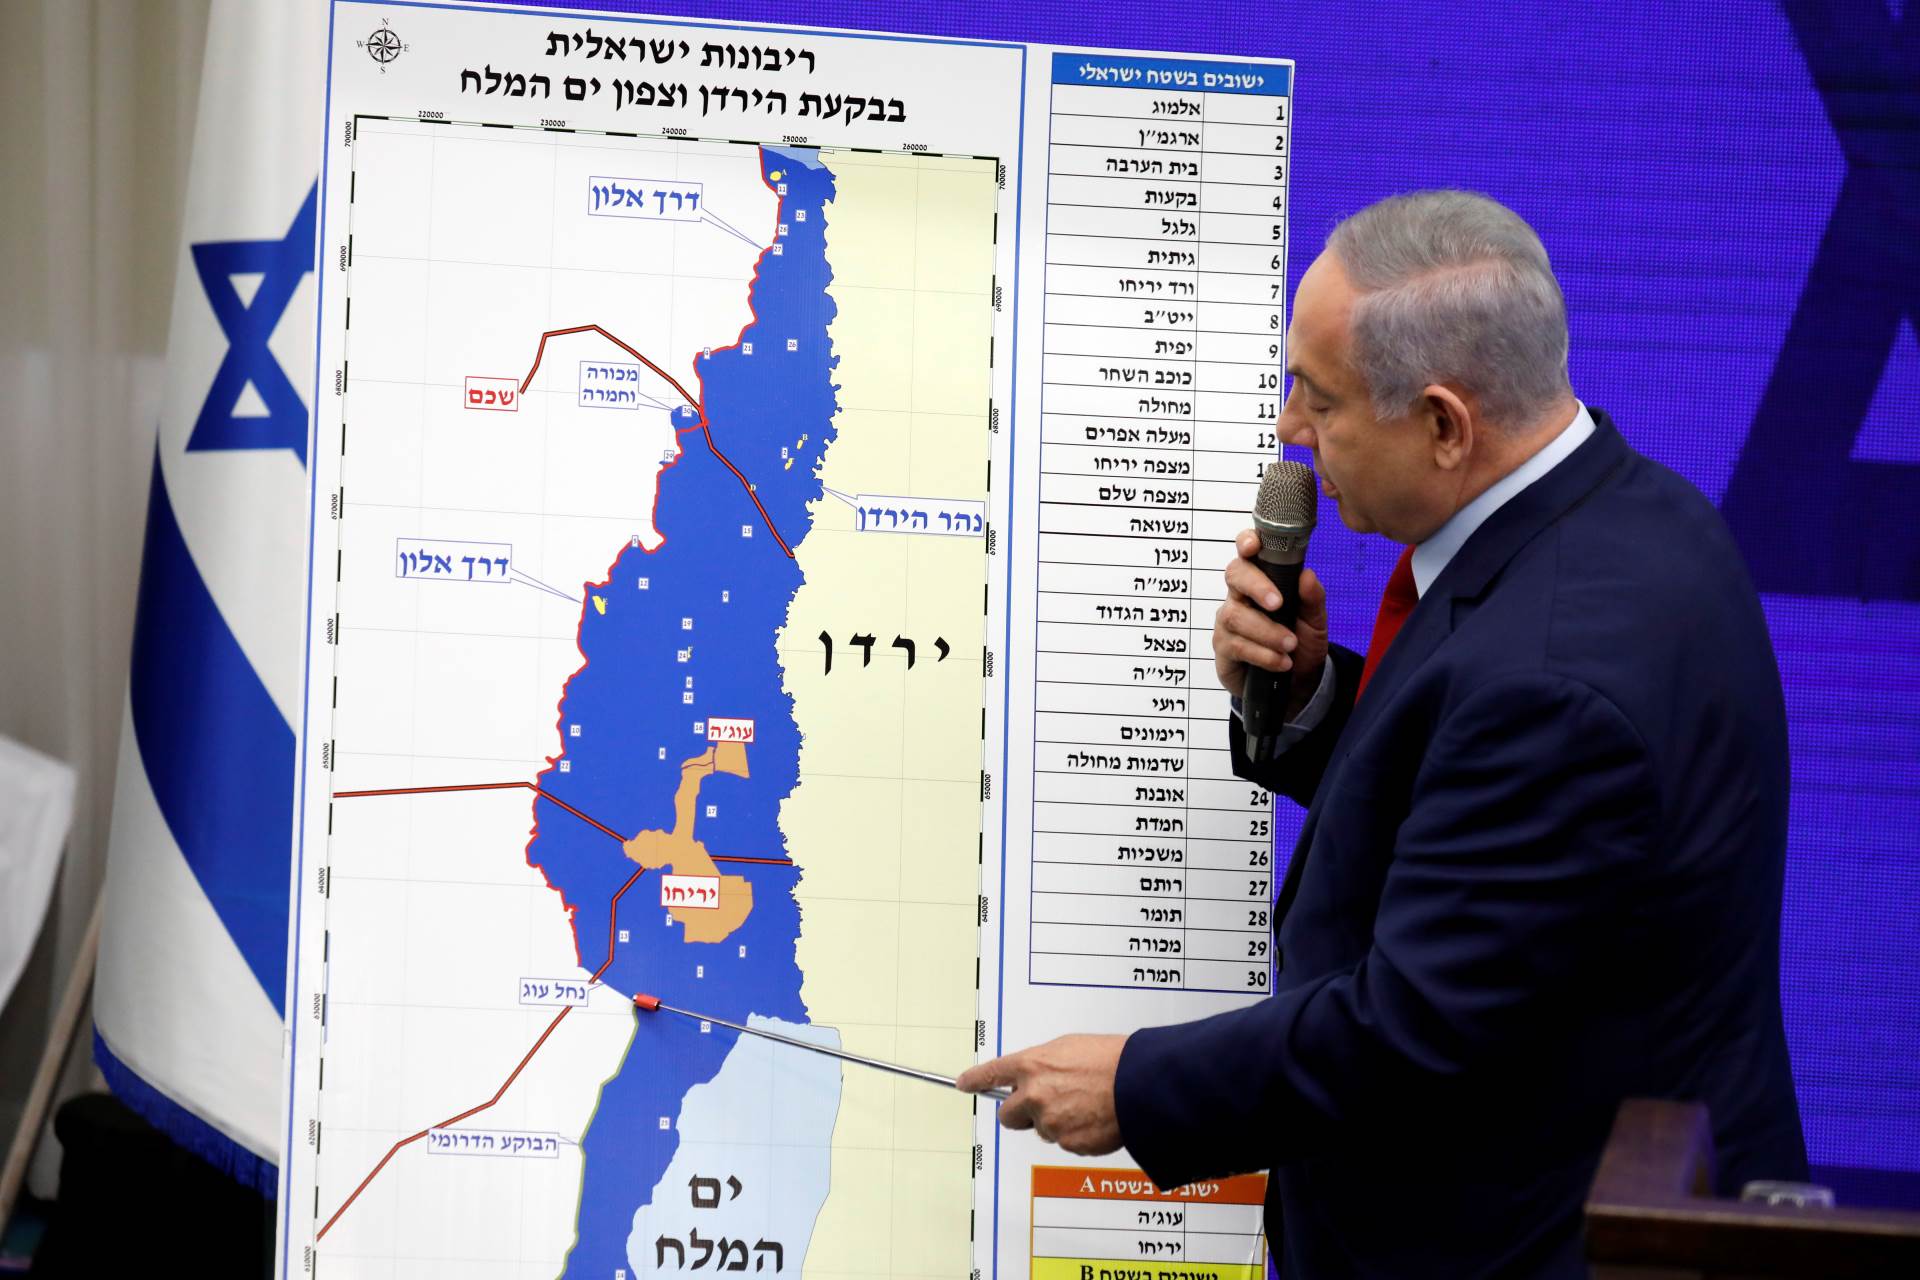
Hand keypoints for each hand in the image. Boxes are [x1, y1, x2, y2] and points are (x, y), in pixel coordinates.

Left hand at [956, 1034, 1125, 1155]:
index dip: (974, 1080)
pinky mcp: (1068, 1143)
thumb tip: (1036, 1077)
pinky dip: (1076, 1134)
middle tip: (1041, 1106)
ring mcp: (1050, 1122)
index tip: (963, 1083)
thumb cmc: (1111, 1060)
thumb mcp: (1069, 1047)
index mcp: (1032, 1065)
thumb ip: (1044, 1065)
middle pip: (1007, 1116)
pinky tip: (1094, 1119)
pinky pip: (1065, 1142)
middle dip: (1019, 1113)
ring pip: (1042, 1129)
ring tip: (1084, 1105)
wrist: (1139, 1084)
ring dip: (1056, 1122)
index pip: (991, 1074)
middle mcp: (1034, 1095)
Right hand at [1213, 529, 1327, 715]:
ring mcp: (1228, 622)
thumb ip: (1313, 599)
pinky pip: (1236, 645)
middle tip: (1279, 604)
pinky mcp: (1223, 648)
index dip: (1245, 543)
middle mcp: (1240, 596)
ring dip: (1267, 631)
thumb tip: (1307, 575)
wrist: (1297, 684)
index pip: (1248, 554)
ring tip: (1290, 645)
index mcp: (1262, 581)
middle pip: (1234, 575)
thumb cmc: (1301, 644)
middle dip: (1257, 587)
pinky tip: (1281, 662)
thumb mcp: (1315, 622)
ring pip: (1235, 616)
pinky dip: (1263, 654)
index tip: (1253, 546)